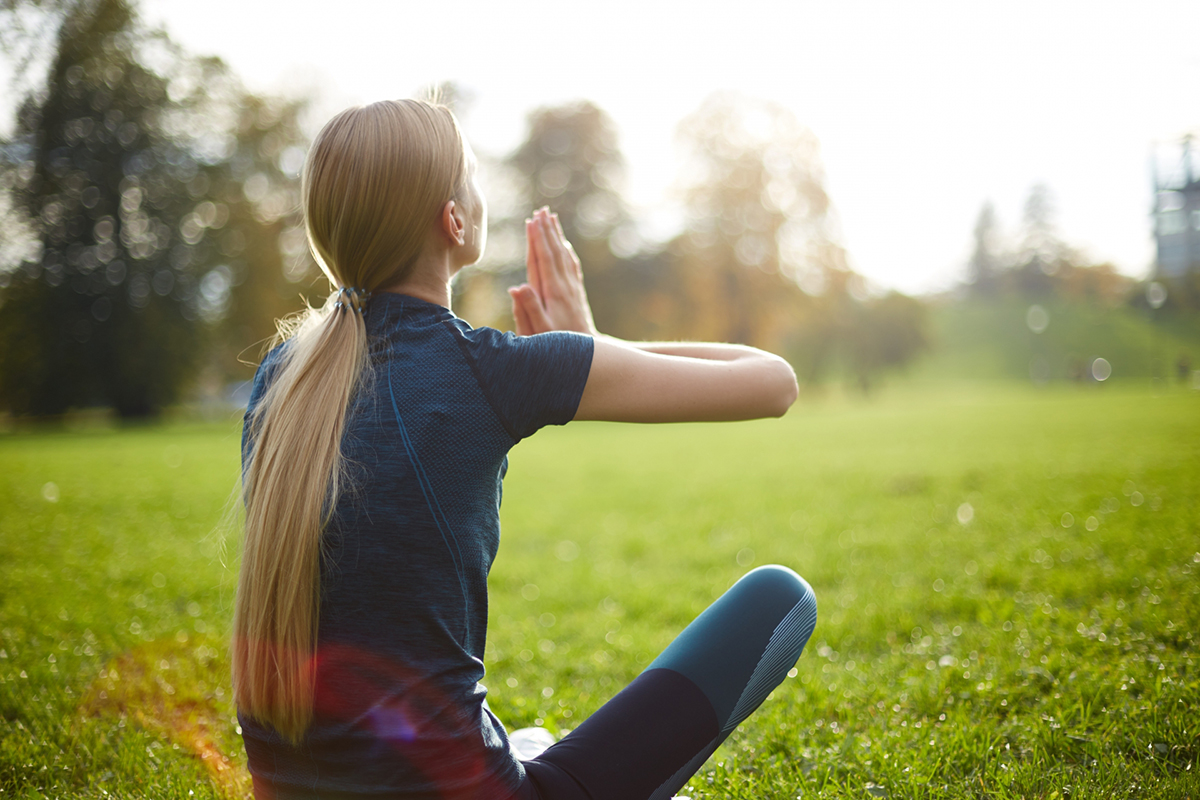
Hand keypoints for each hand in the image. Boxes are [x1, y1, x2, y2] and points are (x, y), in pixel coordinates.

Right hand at [509, 208, 597, 335]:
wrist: (589, 350)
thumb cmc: (559, 343)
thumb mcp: (539, 331)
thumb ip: (528, 310)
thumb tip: (516, 288)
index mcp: (553, 292)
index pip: (542, 259)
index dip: (536, 240)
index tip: (531, 221)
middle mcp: (564, 286)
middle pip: (554, 252)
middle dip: (547, 231)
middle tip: (541, 211)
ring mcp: (573, 288)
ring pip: (564, 255)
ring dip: (557, 236)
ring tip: (551, 218)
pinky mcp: (577, 292)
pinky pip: (572, 265)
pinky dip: (566, 250)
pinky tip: (564, 243)